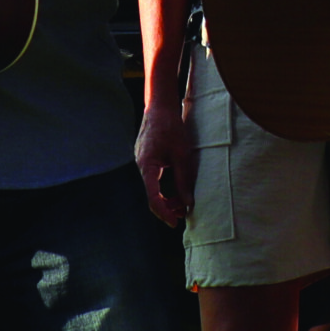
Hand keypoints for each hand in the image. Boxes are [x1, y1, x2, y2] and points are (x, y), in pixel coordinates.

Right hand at [135, 93, 197, 226]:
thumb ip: (184, 180)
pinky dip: (164, 188)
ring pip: (152, 188)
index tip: (174, 223)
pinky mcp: (146, 160)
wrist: (159, 107)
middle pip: (151, 195)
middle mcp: (141, 166)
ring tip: (183, 204)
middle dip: (166, 207)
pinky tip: (176, 191)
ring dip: (166, 198)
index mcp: (147, 166)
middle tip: (183, 215)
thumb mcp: (182, 155)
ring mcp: (142, 163)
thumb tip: (188, 203)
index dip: (164, 212)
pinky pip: (153, 179)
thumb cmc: (171, 127)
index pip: (153, 197)